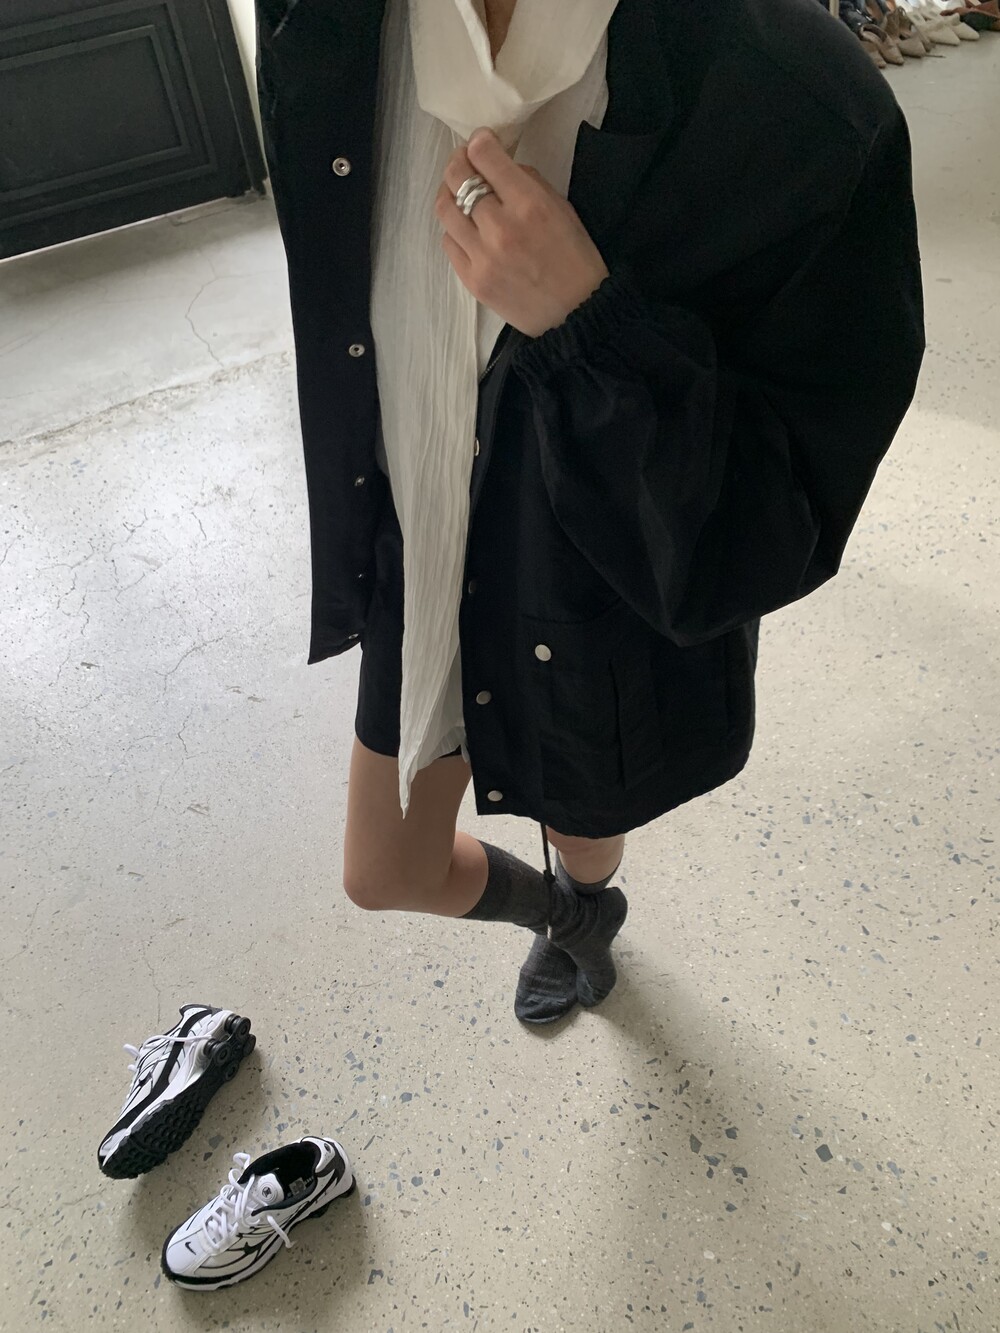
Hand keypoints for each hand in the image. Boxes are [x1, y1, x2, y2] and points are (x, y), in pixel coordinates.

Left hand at [435, 127, 609, 338]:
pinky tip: (467, 229)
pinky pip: (449, 243)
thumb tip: (499, 164)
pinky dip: (454, 229)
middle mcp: (500, 228)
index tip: (480, 142)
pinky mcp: (471, 280)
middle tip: (464, 161)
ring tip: (459, 194)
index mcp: (529, 204)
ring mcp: (482, 256)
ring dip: (449, 194)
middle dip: (458, 161)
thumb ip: (528, 182)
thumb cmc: (575, 258)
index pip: (485, 157)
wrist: (576, 315)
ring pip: (445, 210)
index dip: (478, 142)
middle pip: (457, 178)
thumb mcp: (562, 208)